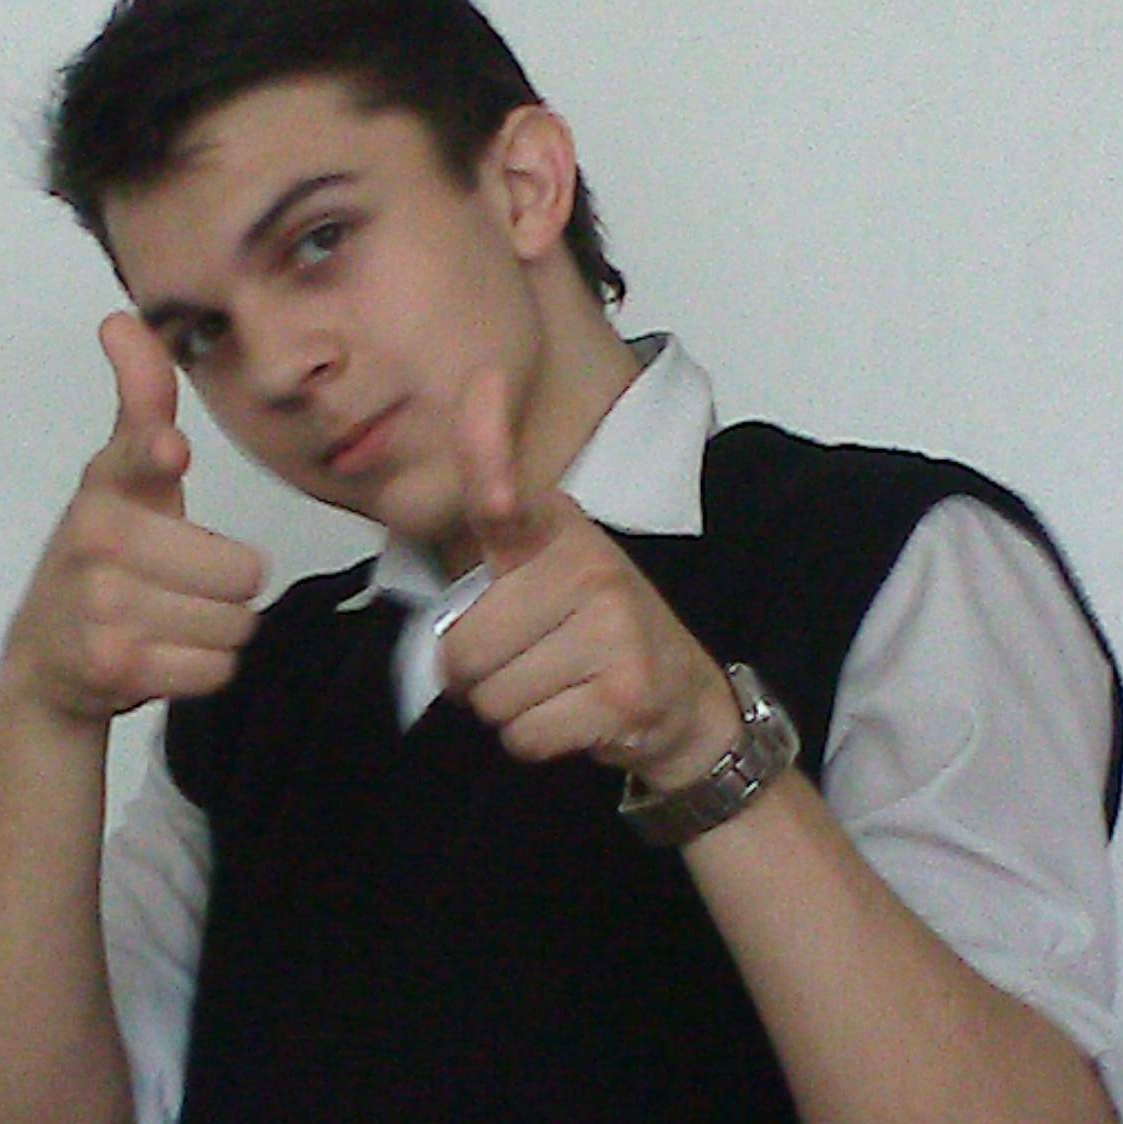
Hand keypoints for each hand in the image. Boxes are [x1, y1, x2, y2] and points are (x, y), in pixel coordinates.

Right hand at [0, 312, 266, 723]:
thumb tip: (121, 320)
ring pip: (234, 624)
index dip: (158, 456)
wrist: (47, 660)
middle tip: (186, 588)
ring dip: (218, 631)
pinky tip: (163, 655)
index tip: (168, 451)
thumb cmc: (104, 556)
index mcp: (105, 487)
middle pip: (242, 572)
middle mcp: (96, 540)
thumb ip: (141, 401)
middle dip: (229, 588)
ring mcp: (99, 607)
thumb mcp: (121, 476)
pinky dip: (203, 670)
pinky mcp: (112, 666)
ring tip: (172, 621)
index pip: (139, 455)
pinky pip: (215, 670)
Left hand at [437, 367, 733, 789]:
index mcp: (559, 534)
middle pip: (460, 648)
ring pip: (490, 698)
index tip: (484, 381)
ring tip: (561, 688)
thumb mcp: (548, 583)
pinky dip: (538, 742)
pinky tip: (580, 717)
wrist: (687, 705)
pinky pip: (524, 735)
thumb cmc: (595, 641)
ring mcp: (613, 627)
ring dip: (510, 712)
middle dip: (476, 679)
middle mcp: (588, 567)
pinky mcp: (625, 691)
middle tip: (531, 665)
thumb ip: (487, 579)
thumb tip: (436, 610)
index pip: (507, 491)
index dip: (486, 444)